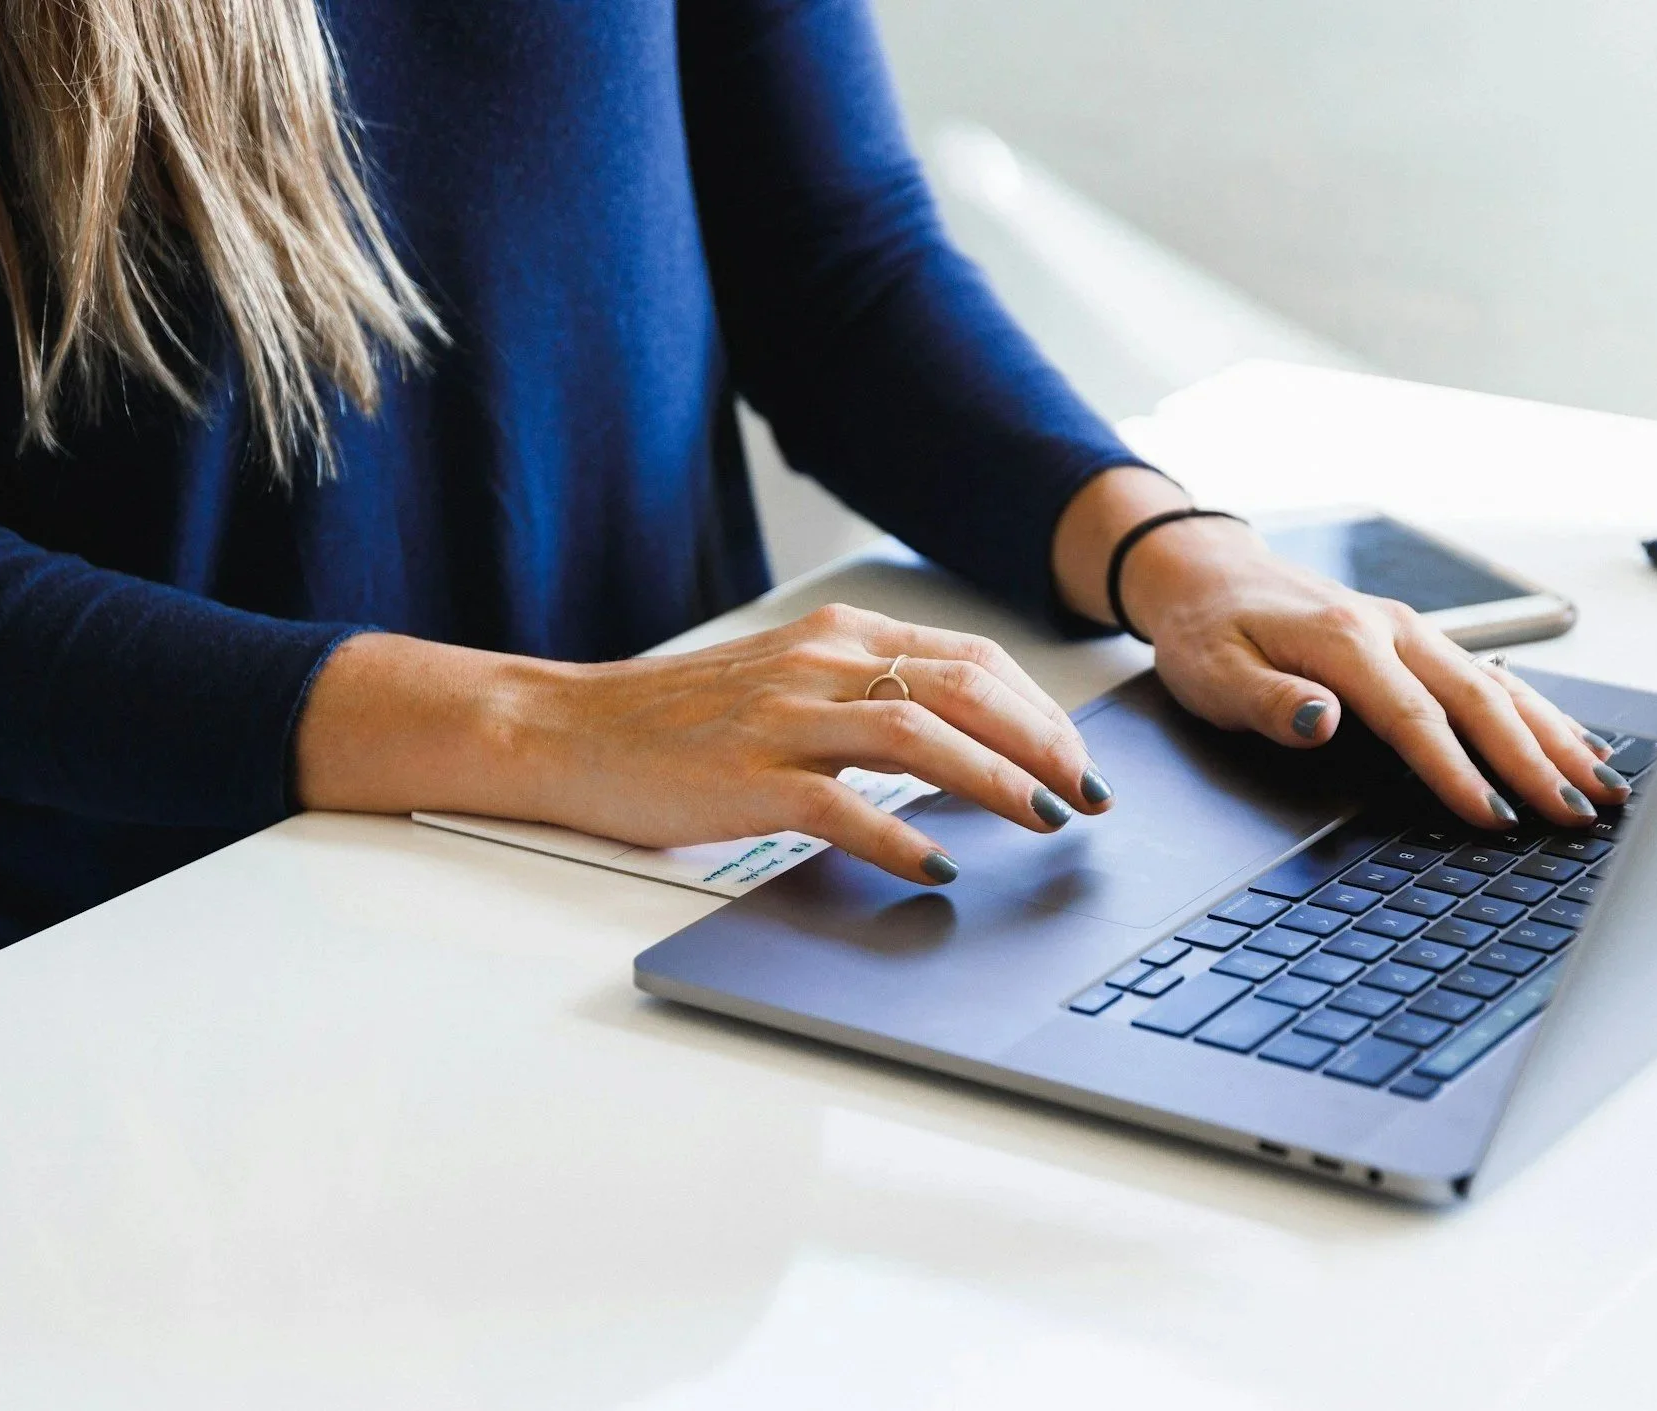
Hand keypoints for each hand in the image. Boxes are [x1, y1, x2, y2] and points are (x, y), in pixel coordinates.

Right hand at [295, 606, 1110, 884]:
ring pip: (919, 734)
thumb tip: (962, 742)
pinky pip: (841, 807)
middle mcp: (818, 665)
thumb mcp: (785, 682)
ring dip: (997, 780)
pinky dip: (900, 836)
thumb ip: (864, 698)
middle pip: (963, 687)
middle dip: (1043, 742)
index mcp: (836, 637)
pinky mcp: (746, 780)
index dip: (1039, 708)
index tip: (1080, 756)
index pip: (969, 658)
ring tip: (1045, 821)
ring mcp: (782, 720)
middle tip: (1089, 794)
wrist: (567, 729)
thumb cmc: (677, 720)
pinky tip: (939, 867)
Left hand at [1054, 469, 1629, 828]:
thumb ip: (1271, 702)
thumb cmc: (1208, 631)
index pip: (1415, 717)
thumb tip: (1323, 721)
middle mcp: (1393, 630)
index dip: (1458, 771)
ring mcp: (1413, 632)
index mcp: (1345, 640)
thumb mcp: (1214, 673)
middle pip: (1480, 701)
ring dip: (1555, 737)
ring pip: (1501, 687)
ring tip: (1603, 787)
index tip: (1494, 817)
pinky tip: (1575, 743)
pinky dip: (1540, 712)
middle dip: (1535, 761)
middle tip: (1578, 815)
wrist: (1208, 574)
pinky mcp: (1419, 641)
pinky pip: (1494, 677)